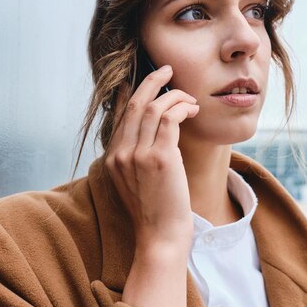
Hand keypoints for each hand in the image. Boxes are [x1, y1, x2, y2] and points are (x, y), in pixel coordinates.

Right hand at [105, 65, 198, 248]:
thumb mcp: (136, 181)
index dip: (132, 92)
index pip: (120, 115)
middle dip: (152, 81)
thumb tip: (154, 132)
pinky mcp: (158, 158)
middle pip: (133, 104)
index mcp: (113, 158)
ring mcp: (137, 155)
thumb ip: (137, 157)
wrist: (161, 237)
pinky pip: (169, 118)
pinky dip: (182, 108)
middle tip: (167, 69)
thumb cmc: (155, 211)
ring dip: (174, 96)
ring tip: (190, 99)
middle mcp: (120, 153)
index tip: (144, 78)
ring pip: (153, 107)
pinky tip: (193, 110)